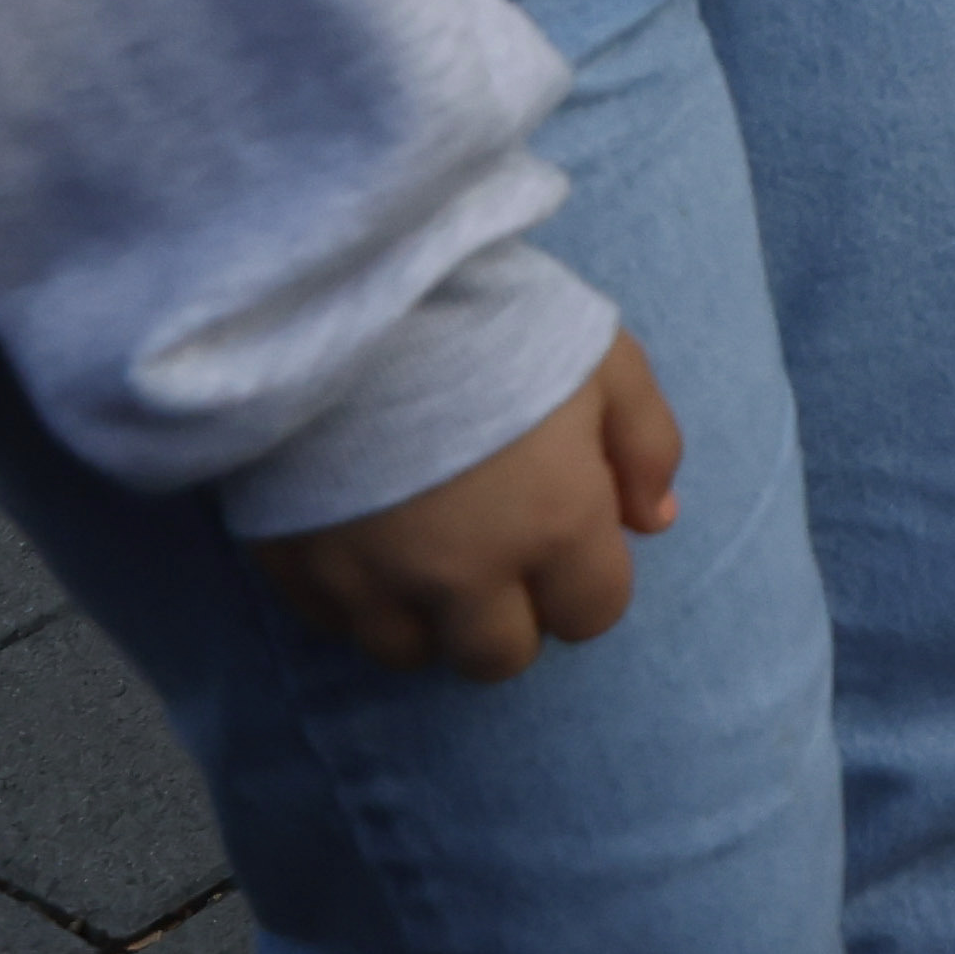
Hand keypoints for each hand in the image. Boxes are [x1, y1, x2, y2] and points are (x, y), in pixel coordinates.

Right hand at [248, 331, 678, 680]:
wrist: (354, 296)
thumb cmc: (496, 318)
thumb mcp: (607, 360)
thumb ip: (648, 446)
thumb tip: (657, 520)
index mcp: (555, 524)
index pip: (592, 615)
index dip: (588, 583)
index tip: (569, 542)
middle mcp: (465, 574)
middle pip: (499, 657)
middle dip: (510, 618)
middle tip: (498, 558)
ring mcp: (373, 578)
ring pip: (409, 653)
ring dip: (428, 620)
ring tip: (428, 553)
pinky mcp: (297, 566)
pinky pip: (333, 624)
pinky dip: (357, 600)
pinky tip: (367, 542)